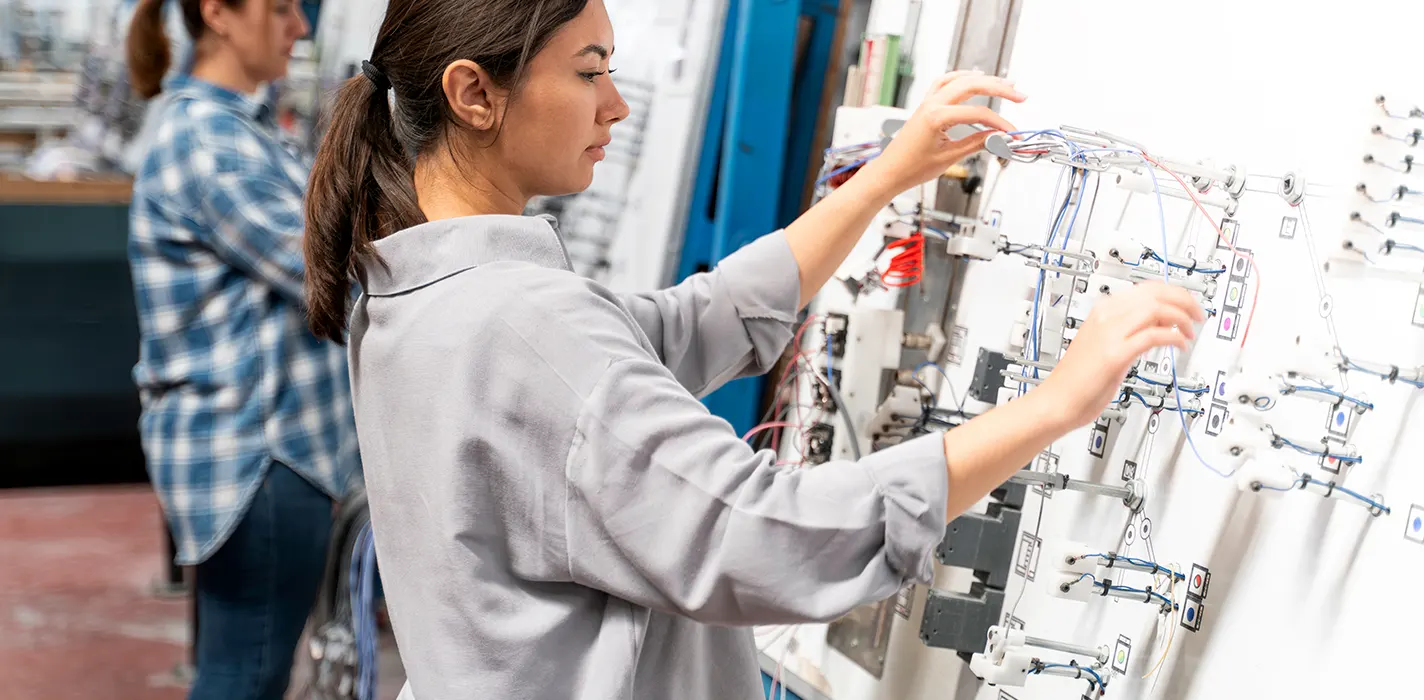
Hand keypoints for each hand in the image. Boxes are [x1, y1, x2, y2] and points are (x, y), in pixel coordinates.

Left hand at [863, 71, 1024, 193]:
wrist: (890, 172)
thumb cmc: (912, 168)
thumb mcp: (949, 158)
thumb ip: (976, 143)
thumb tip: (998, 136)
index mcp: (937, 117)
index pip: (978, 114)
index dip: (999, 123)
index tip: (1012, 132)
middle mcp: (932, 104)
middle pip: (972, 86)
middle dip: (999, 88)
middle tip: (1020, 95)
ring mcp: (927, 101)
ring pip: (959, 79)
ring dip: (983, 79)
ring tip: (1005, 82)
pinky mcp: (926, 104)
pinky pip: (945, 82)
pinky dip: (961, 77)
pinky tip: (975, 77)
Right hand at [1039, 282, 1205, 428]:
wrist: (1057, 400)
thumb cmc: (1078, 379)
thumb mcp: (1105, 344)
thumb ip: (1130, 330)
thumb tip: (1160, 324)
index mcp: (1103, 311)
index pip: (1146, 288)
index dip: (1174, 292)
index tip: (1188, 303)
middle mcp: (1106, 316)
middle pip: (1155, 293)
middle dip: (1185, 300)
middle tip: (1198, 315)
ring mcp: (1110, 333)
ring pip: (1156, 309)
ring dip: (1182, 318)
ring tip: (1191, 332)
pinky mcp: (1116, 354)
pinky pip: (1154, 335)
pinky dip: (1174, 337)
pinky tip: (1180, 345)